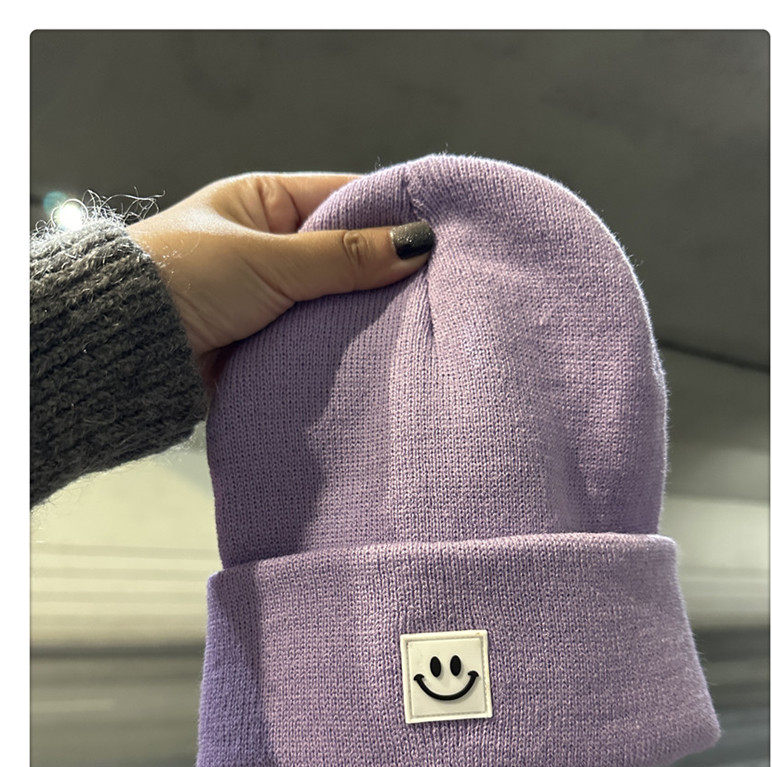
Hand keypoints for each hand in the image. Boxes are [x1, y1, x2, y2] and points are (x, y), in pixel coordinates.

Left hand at [128, 173, 433, 370]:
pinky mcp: (265, 343)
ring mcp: (269, 297)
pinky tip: (376, 358)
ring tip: (416, 327)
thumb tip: (416, 243)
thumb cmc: (184, 280)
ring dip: (362, 318)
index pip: (346, 199)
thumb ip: (343, 256)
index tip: (441, 236)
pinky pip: (314, 342)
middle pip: (346, 256)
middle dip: (384, 274)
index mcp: (266, 204)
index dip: (393, 216)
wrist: (125, 349)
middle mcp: (271, 247)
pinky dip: (338, 350)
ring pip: (334, 303)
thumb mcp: (269, 259)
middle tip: (439, 290)